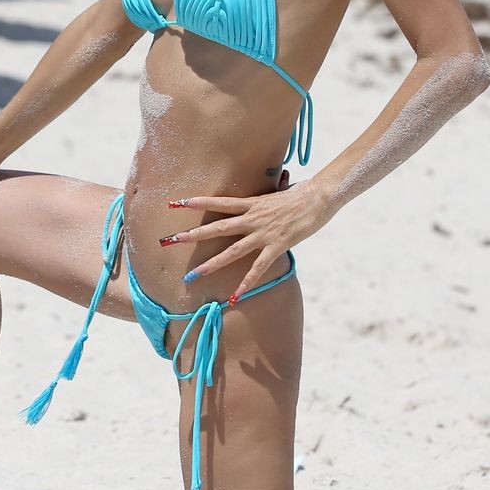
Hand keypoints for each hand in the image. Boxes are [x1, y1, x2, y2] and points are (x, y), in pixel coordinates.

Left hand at [161, 171, 333, 300]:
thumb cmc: (299, 195)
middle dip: (193, 235)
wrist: (319, 197)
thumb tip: (253, 201)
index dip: (198, 202)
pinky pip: (258, 268)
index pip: (219, 202)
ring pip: (232, 251)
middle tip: (170, 241)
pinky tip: (235, 296)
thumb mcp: (274, 193)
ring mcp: (264, 233)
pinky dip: (246, 283)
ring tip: (193, 276)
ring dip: (211, 264)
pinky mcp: (277, 246)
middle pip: (217, 227)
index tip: (176, 203)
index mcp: (252, 203)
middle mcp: (253, 218)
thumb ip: (261, 200)